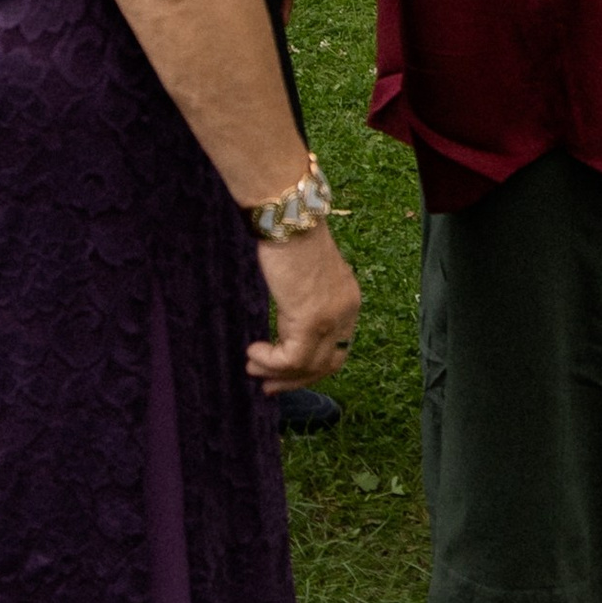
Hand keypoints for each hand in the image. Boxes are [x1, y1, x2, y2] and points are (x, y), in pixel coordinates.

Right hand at [250, 219, 360, 387]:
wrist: (289, 216)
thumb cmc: (289, 237)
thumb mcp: (305, 277)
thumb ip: (304, 302)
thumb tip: (287, 326)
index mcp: (349, 301)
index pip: (337, 350)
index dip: (311, 368)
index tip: (284, 374)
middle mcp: (347, 312)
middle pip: (327, 364)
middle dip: (296, 380)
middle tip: (268, 386)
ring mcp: (332, 318)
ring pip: (307, 366)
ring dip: (276, 372)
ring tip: (252, 367)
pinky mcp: (311, 319)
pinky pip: (292, 359)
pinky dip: (270, 361)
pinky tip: (253, 351)